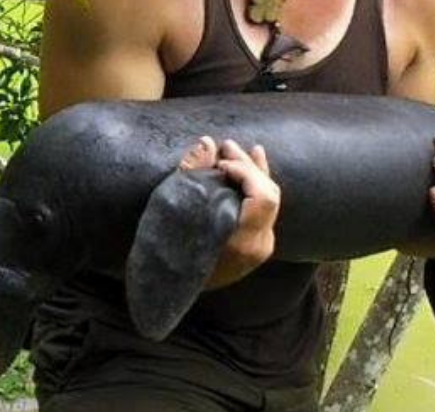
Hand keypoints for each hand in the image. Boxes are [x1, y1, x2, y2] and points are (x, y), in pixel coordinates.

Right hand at [179, 136, 280, 287]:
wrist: (166, 292)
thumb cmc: (167, 253)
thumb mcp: (175, 212)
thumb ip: (192, 176)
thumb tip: (207, 143)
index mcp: (244, 241)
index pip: (263, 196)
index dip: (246, 172)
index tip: (219, 164)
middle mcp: (258, 246)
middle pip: (268, 195)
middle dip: (247, 166)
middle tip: (225, 147)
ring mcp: (259, 248)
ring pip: (268, 201)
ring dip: (253, 173)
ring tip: (241, 149)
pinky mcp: (255, 247)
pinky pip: (263, 212)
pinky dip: (256, 188)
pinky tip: (254, 166)